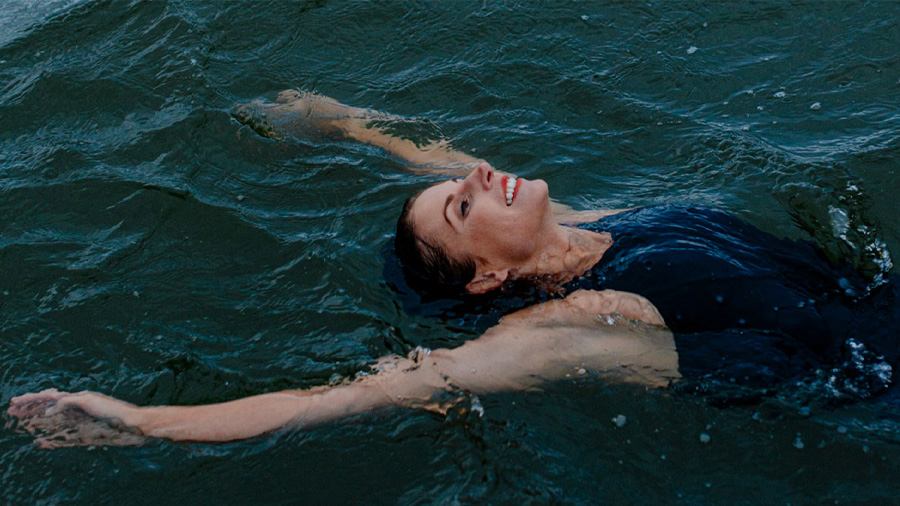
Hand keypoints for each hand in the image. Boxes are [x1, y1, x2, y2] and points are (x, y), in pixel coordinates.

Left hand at [7, 389, 145, 448]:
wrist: (131, 420)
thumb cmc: (116, 426)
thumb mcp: (92, 429)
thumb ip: (77, 430)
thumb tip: (61, 437)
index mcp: (80, 403)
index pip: (54, 402)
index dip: (37, 405)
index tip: (22, 409)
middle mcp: (79, 397)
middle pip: (49, 397)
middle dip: (30, 400)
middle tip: (12, 404)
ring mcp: (83, 397)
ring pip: (53, 397)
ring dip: (35, 400)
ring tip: (19, 403)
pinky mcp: (87, 401)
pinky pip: (67, 402)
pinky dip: (56, 408)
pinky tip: (46, 414)